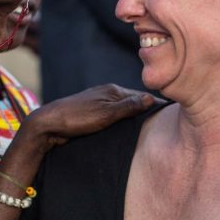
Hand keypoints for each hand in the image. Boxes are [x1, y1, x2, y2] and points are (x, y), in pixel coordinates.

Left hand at [23, 85, 156, 150]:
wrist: (47, 124)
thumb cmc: (76, 118)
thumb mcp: (106, 114)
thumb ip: (128, 106)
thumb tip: (151, 98)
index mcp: (112, 90)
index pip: (141, 96)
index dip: (156, 104)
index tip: (172, 111)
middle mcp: (106, 94)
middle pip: (133, 101)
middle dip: (147, 109)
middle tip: (164, 121)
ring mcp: (98, 103)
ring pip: (123, 109)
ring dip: (134, 116)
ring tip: (148, 126)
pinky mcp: (90, 113)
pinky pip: (113, 115)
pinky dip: (122, 121)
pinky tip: (125, 129)